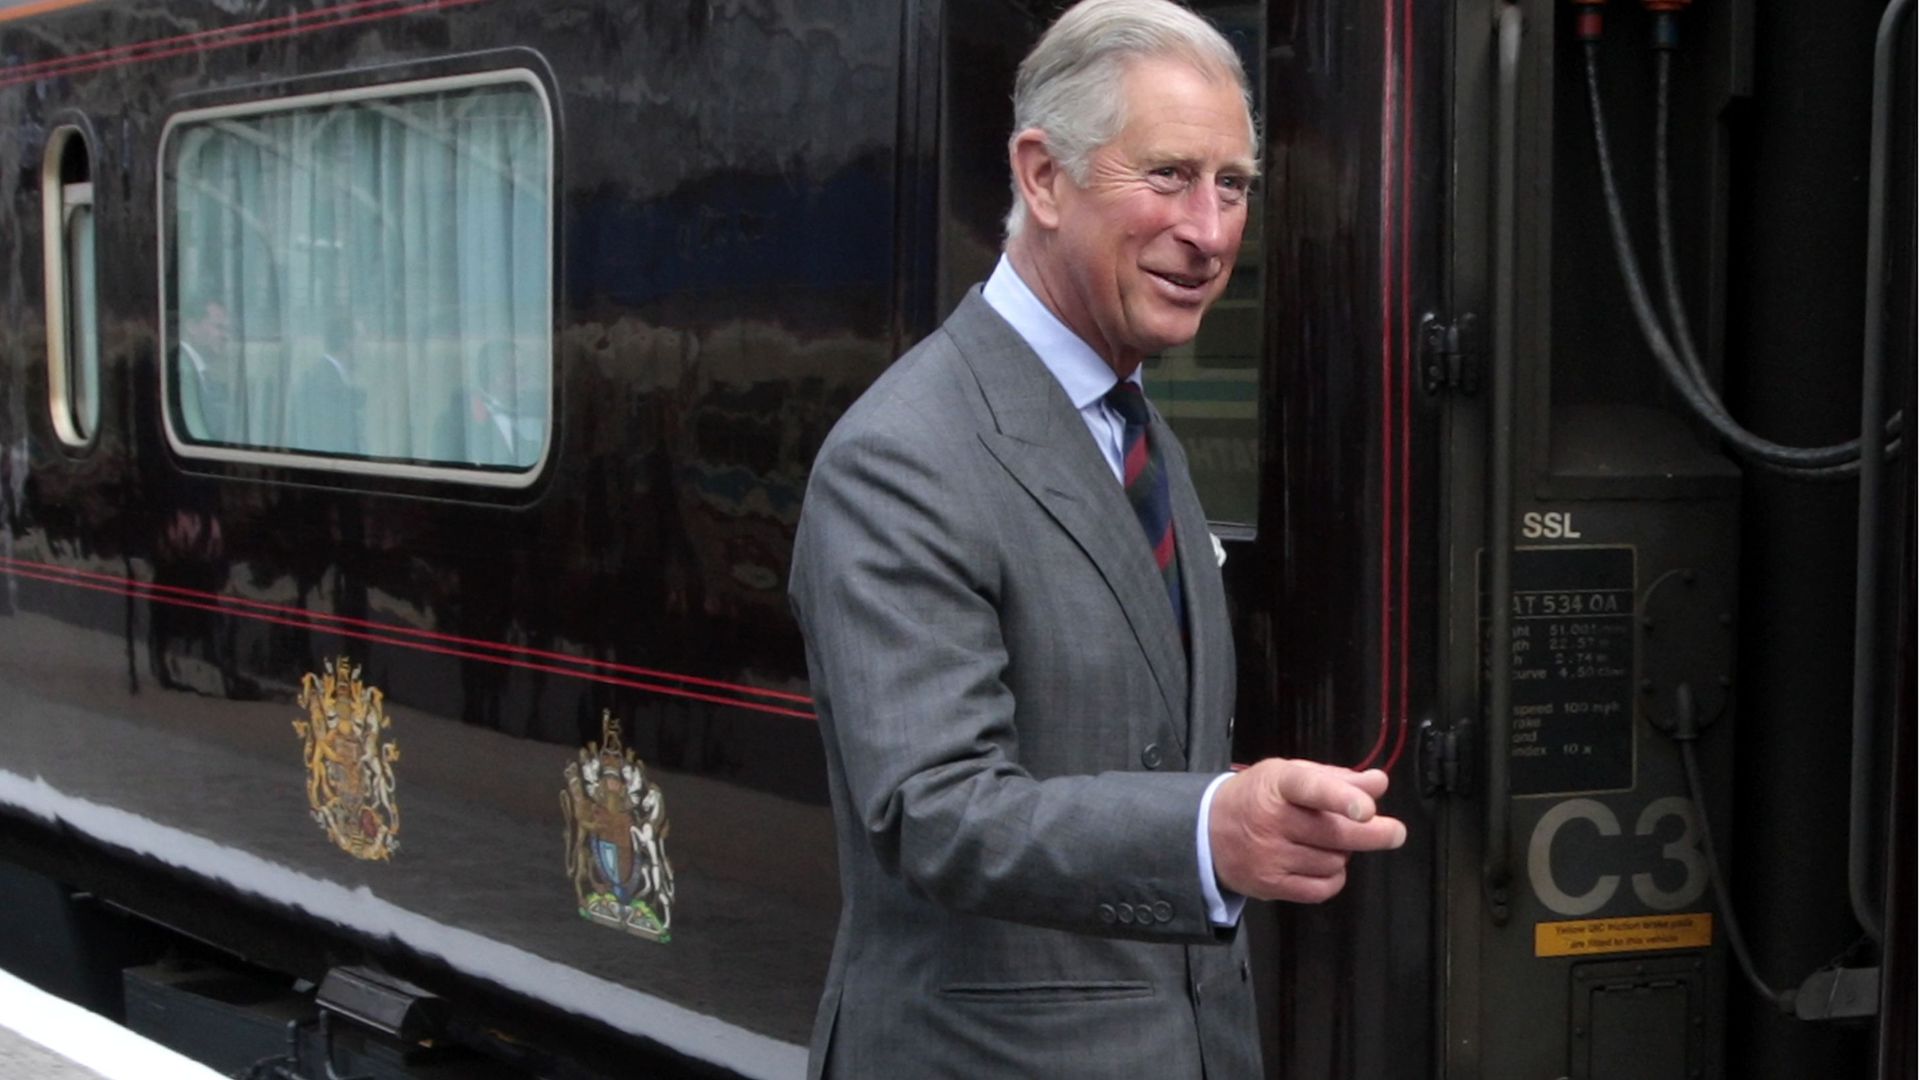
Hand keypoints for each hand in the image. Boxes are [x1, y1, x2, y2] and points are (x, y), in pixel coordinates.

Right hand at [1207, 758, 1406, 902]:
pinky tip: (1324, 864)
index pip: (1311, 788)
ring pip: (1334, 860)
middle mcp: (1271, 820)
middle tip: (1394, 832)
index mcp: (1278, 784)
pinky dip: (1333, 877)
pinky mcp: (1271, 885)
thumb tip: (1379, 783)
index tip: (1367, 809)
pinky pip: (1322, 888)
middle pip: (1335, 833)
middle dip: (1372, 833)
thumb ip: (1338, 779)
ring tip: (1326, 842)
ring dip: (1343, 853)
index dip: (1341, 797)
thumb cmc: (1259, 797)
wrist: (1208, 831)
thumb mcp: (1291, 774)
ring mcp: (1270, 856)